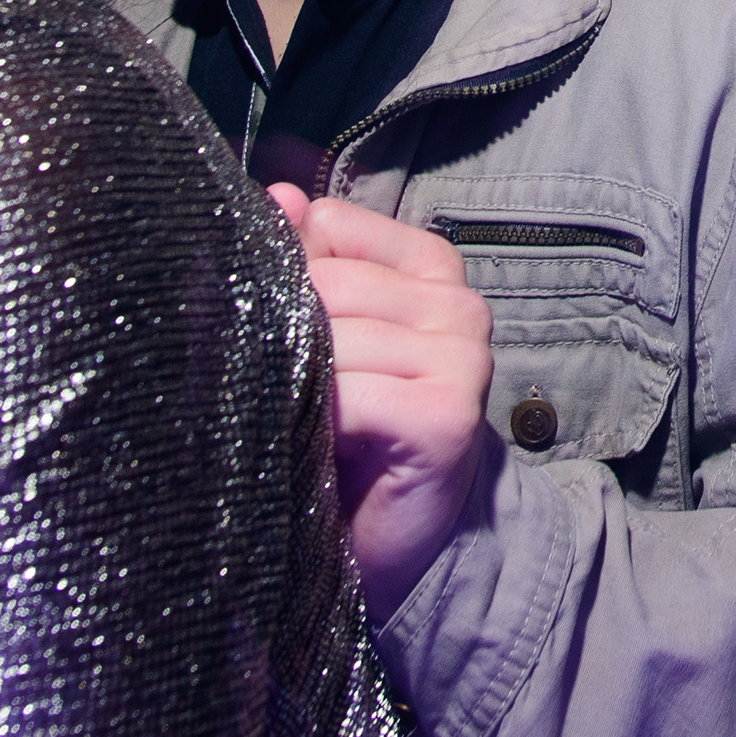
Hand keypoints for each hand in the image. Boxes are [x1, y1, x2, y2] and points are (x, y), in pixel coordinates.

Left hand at [270, 184, 494, 613]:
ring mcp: (462, 356)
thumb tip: (276, 193)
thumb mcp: (325, 337)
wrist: (399, 543)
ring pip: (333, 338)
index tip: (276, 329)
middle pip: (326, 283)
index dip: (286, 275)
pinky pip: (349, 395)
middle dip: (284, 336)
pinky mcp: (447, 413)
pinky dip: (318, 424)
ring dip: (299, 388)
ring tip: (296, 423)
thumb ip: (304, 264)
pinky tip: (319, 449)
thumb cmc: (352, 434)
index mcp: (431, 266)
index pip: (329, 224)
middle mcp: (457, 303)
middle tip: (274, 390)